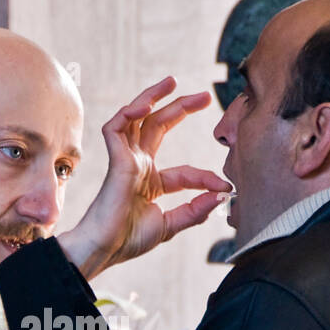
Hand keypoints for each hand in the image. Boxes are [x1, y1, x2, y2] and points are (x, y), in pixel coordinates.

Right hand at [58, 77, 230, 280]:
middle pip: (158, 127)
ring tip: (172, 81)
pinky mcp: (114, 159)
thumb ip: (194, 210)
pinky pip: (116, 127)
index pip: (184, 172)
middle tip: (205, 96)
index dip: (205, 177)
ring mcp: (125, 160)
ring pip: (136, 118)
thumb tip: (221, 196)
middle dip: (181, 109)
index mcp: (150, 182)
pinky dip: (129, 113)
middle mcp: (137, 166)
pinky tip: (145, 106)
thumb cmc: (127, 240)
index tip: (225, 185)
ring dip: (152, 97)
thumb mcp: (169, 225)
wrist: (104, 248)